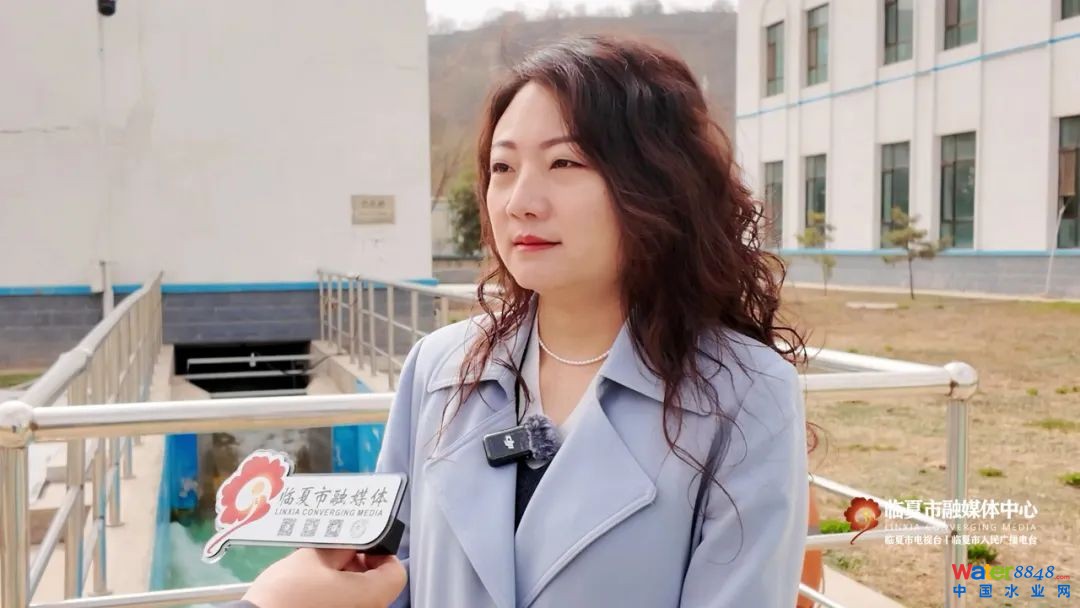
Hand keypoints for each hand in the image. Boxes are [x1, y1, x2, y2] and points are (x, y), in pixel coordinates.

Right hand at [241, 548, 405, 607]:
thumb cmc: (288, 593)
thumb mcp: (314, 557)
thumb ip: (340, 546)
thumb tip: (352, 539)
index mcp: (371, 596)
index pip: (395, 571)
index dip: (381, 552)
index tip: (360, 544)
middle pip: (376, 583)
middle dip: (357, 563)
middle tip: (333, 551)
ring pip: (358, 594)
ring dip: (344, 577)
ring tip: (318, 565)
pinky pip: (344, 604)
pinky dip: (334, 593)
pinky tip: (311, 583)